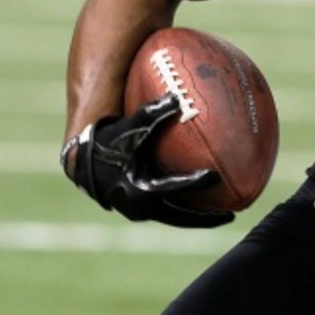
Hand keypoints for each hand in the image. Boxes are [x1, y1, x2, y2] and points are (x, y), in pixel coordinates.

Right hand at [65, 93, 234, 227]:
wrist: (83, 161)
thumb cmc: (109, 141)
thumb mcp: (131, 126)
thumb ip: (153, 113)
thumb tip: (177, 97)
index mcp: (138, 188)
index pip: (173, 187)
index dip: (195, 183)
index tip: (215, 177)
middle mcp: (140, 205)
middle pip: (180, 216)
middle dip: (205, 218)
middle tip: (231, 215)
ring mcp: (140, 210)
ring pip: (175, 217)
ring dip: (197, 218)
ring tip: (223, 215)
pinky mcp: (140, 208)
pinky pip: (168, 211)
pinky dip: (185, 209)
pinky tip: (204, 203)